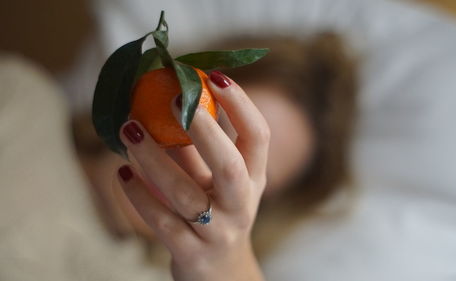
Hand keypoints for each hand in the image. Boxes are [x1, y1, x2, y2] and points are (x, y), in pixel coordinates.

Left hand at [116, 71, 268, 280]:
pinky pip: (162, 223)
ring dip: (154, 160)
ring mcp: (218, 232)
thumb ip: (196, 150)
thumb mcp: (216, 183)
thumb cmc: (216, 214)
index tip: (215, 76)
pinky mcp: (192, 254)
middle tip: (174, 98)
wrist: (221, 275)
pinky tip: (121, 175)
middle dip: (203, 129)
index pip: (258, 137)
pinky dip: (139, 197)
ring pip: (185, 195)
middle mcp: (241, 205)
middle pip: (230, 165)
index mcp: (254, 180)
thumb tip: (166, 101)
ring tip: (129, 130)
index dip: (241, 105)